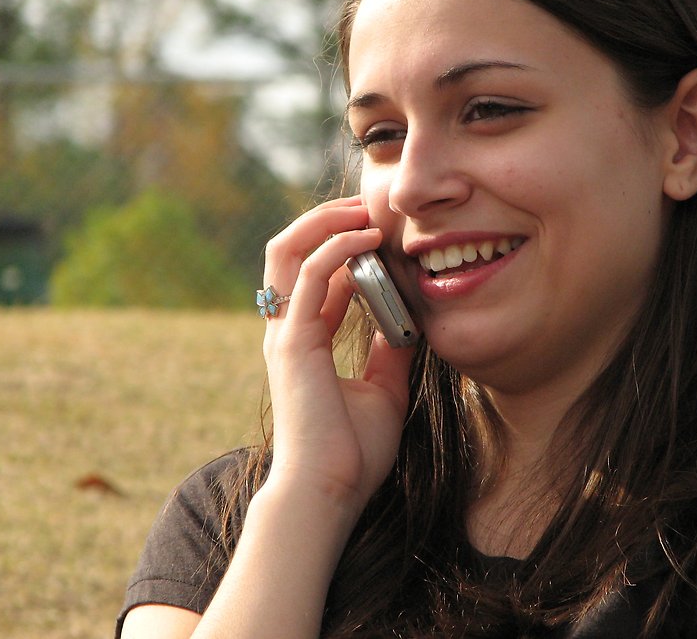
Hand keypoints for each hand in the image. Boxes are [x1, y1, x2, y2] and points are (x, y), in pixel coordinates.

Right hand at [260, 196, 415, 517]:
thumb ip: (390, 350)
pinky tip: (367, 238)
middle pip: (288, 253)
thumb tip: (411, 322)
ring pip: (286, 252)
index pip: (315, 276)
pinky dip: (335, 248)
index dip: (345, 248)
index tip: (382, 232)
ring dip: (324, 223)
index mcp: (305, 340)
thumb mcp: (385, 388)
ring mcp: (284, 333)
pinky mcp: (292, 341)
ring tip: (362, 209)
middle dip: (325, 222)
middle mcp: (288, 330)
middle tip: (365, 206)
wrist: (330, 490)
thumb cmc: (352, 451)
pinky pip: (307, 276)